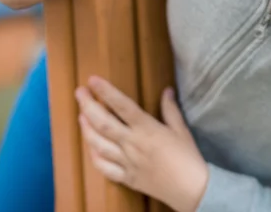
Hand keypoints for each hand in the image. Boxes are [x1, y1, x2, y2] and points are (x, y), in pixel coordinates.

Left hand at [76, 77, 208, 211]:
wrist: (191, 189)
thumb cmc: (188, 157)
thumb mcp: (181, 129)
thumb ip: (171, 109)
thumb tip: (167, 90)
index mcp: (147, 129)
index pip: (122, 106)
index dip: (106, 92)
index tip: (93, 79)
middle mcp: (132, 144)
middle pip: (103, 123)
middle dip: (88, 105)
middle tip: (79, 92)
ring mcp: (126, 162)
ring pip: (99, 144)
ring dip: (86, 129)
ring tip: (80, 115)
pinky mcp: (126, 178)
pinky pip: (105, 168)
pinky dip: (95, 157)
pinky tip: (91, 148)